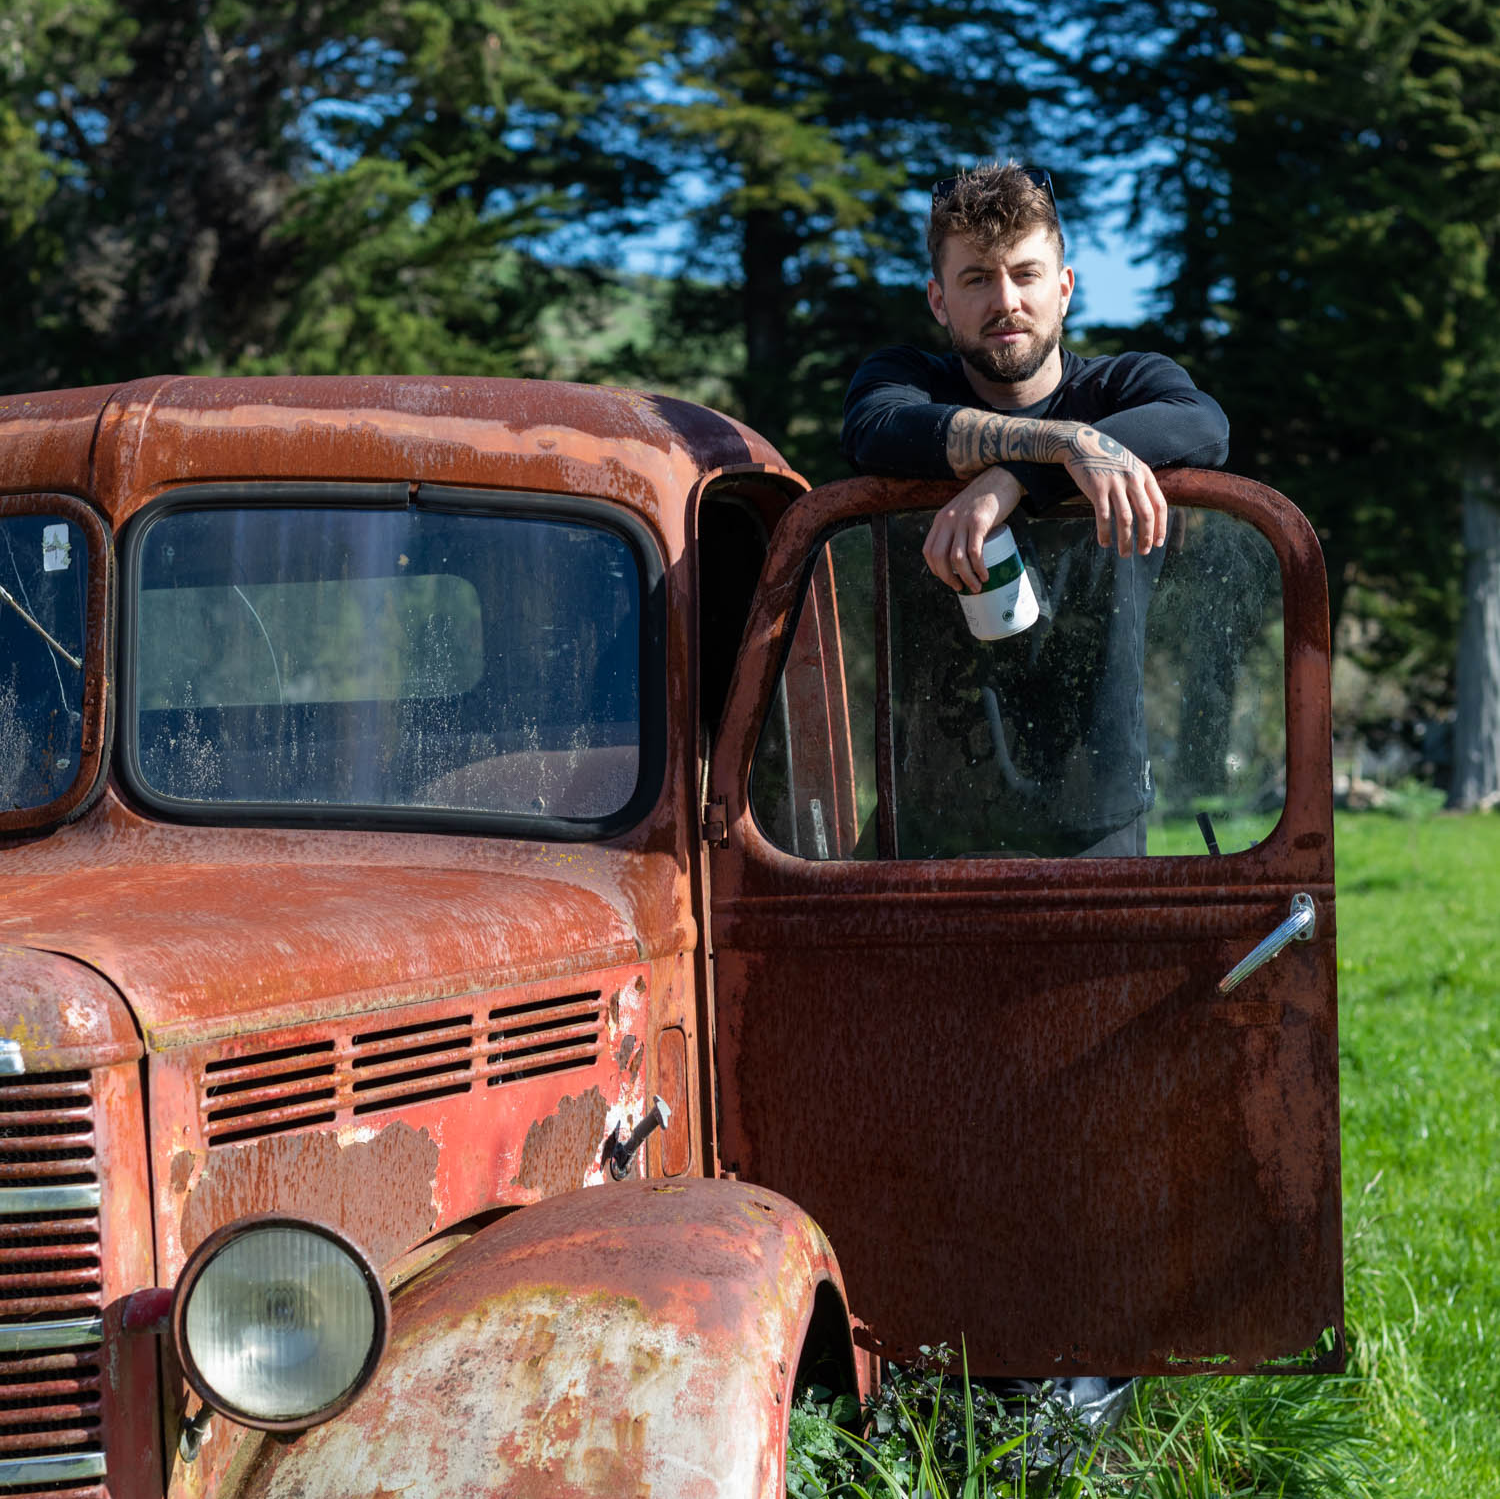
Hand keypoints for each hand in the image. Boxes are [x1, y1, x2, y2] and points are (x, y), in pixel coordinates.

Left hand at [922, 466, 1023, 591]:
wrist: (1001, 477)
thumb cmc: (985, 499)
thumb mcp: (962, 512)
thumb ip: (958, 528)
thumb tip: (962, 556)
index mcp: (941, 520)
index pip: (929, 551)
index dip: (936, 570)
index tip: (949, 579)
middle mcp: (947, 521)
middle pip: (939, 558)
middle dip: (948, 578)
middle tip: (961, 587)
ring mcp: (962, 521)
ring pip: (957, 558)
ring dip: (965, 577)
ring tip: (976, 586)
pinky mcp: (979, 522)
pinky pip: (974, 551)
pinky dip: (978, 568)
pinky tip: (984, 575)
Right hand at [1061, 428, 1166, 555]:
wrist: (1082, 444)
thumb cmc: (1107, 458)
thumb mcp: (1130, 466)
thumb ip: (1140, 484)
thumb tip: (1148, 511)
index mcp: (1144, 474)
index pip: (1159, 504)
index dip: (1161, 526)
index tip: (1158, 542)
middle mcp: (1133, 479)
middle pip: (1145, 514)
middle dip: (1146, 537)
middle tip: (1143, 551)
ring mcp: (1115, 484)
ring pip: (1125, 519)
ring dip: (1126, 540)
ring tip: (1124, 554)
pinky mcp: (1097, 489)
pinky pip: (1103, 517)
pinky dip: (1105, 532)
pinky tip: (1104, 543)